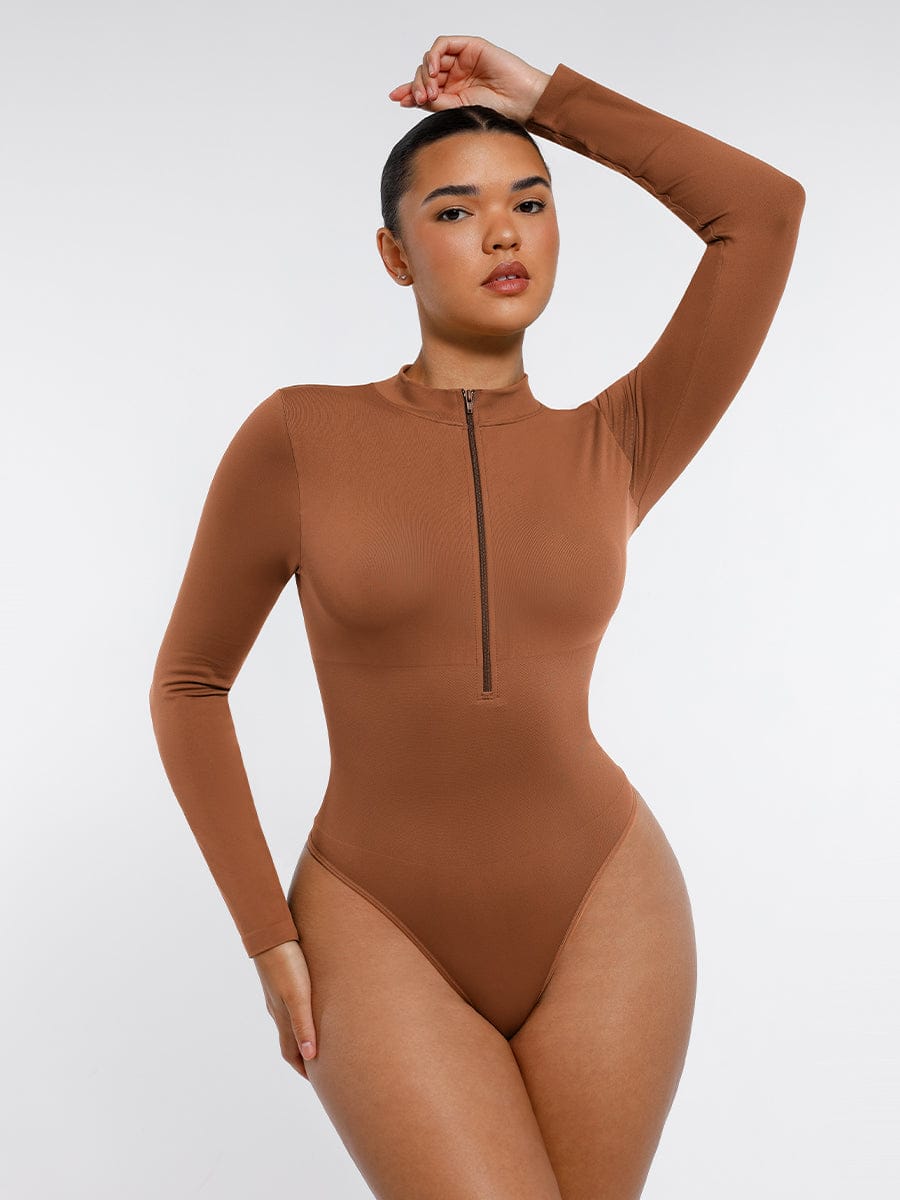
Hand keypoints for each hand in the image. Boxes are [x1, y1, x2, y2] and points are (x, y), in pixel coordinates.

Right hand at [253, 939, 317, 1079]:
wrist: (270, 934)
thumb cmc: (287, 964)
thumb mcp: (297, 996)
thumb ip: (303, 1025)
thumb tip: (311, 1057)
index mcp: (282, 1018)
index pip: (291, 1053)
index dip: (303, 1068)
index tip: (316, 1081)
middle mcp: (277, 1011)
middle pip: (289, 1042)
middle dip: (303, 1057)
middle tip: (320, 1067)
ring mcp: (276, 996)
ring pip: (289, 1024)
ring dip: (301, 1036)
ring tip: (317, 1040)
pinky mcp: (280, 982)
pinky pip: (289, 1007)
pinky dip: (299, 1017)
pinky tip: (308, 1008)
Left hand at [387, 35, 550, 125]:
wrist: (521, 102)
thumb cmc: (497, 111)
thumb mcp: (457, 110)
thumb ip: (434, 102)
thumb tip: (409, 99)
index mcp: (453, 93)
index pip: (425, 88)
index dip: (409, 91)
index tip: (395, 99)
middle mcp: (456, 75)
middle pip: (424, 73)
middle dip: (417, 85)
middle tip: (419, 100)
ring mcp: (462, 60)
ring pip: (431, 59)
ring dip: (424, 74)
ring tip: (430, 91)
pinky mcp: (470, 46)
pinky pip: (443, 44)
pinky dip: (434, 55)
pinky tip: (434, 71)